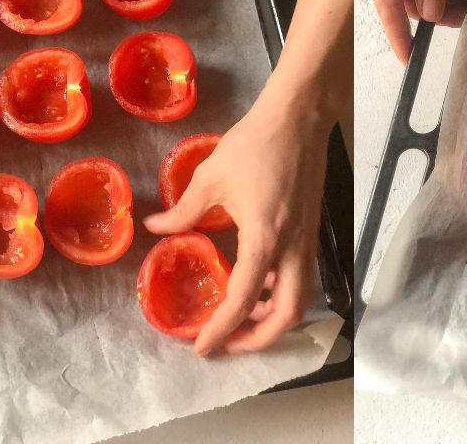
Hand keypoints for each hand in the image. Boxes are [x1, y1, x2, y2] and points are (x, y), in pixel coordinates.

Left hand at [143, 76, 328, 356]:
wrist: (298, 118)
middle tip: (229, 343)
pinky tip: (259, 285)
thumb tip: (155, 228)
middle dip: (260, 339)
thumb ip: (183, 211)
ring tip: (243, 319)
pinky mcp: (311, 231)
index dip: (222, 329)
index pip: (244, 299)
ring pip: (300, 298)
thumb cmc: (255, 143)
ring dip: (274, 317)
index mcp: (264, 238)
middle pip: (288, 314)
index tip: (202, 347)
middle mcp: (292, 248)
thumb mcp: (210, 177)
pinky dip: (282, 292)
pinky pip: (301, 276)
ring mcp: (306, 241)